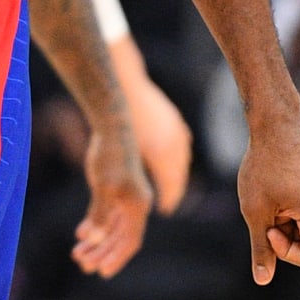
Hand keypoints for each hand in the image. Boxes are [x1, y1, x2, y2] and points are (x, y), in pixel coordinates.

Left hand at [74, 125, 152, 276]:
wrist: (110, 129)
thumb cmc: (110, 156)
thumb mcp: (104, 186)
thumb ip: (100, 214)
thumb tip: (94, 238)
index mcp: (138, 207)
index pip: (130, 241)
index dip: (117, 257)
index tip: (102, 272)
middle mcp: (135, 206)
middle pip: (120, 238)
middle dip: (102, 253)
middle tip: (83, 265)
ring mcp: (125, 199)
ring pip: (112, 229)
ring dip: (97, 242)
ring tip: (77, 254)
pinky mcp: (114, 191)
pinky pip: (106, 216)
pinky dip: (95, 226)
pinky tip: (80, 234)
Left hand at [121, 71, 191, 213]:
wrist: (126, 89)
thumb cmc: (117, 125)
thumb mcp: (123, 155)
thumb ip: (130, 177)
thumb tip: (125, 205)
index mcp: (162, 157)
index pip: (171, 189)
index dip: (168, 201)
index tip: (163, 209)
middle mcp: (175, 146)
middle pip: (179, 176)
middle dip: (174, 190)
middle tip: (167, 201)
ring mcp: (178, 133)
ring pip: (182, 161)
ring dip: (177, 173)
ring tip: (168, 182)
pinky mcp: (177, 121)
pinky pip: (181, 146)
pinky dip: (177, 157)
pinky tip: (168, 159)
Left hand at [237, 115, 299, 283]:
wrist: (275, 125)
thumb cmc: (262, 166)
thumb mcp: (255, 211)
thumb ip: (261, 248)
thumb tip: (262, 280)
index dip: (285, 252)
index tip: (268, 227)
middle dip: (285, 231)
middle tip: (266, 205)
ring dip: (288, 216)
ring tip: (274, 190)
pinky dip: (294, 203)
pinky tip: (282, 181)